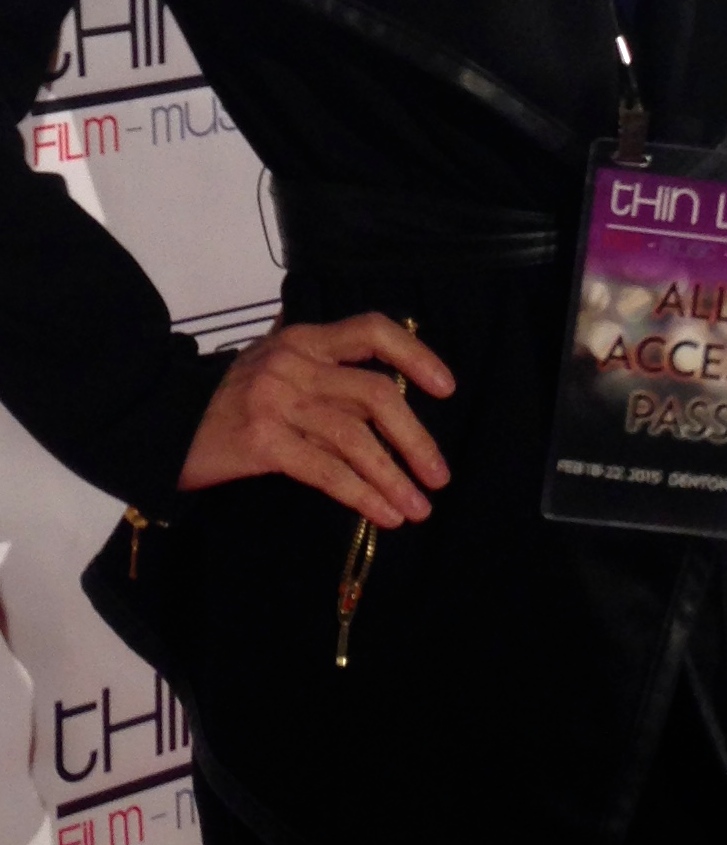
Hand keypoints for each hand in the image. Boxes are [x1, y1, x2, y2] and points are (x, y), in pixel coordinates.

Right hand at [178, 314, 454, 528]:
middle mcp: (294, 362)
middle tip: (439, 476)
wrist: (160, 422)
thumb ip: (322, 371)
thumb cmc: (226, 401)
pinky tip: (384, 514)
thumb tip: (387, 395)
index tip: (447, 388)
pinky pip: (326, 470)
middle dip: (416, 438)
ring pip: (355, 437)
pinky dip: (363, 495)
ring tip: (418, 508)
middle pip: (375, 393)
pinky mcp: (262, 441)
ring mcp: (276, 400)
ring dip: (394, 477)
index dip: (415, 356)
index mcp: (303, 338)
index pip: (371, 330)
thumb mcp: (274, 368)